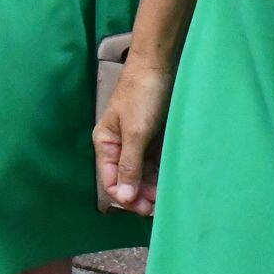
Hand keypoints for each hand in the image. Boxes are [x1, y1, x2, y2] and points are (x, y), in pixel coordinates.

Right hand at [92, 55, 173, 215]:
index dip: (125, 197)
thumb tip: (123, 199)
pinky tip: (168, 182)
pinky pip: (152, 163)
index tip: (144, 207)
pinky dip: (158, 174)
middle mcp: (118, 145)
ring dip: (150, 187)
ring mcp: (135, 142)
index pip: (111, 181)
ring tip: (165, 196)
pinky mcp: (151, 137)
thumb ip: (129, 165)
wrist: (158, 65)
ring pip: (140, 173)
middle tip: (158, 205)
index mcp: (105, 143)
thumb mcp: (135, 132)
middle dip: (139, 194)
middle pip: (125, 179)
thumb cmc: (142, 95)